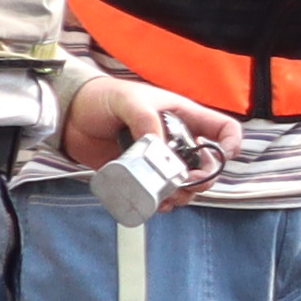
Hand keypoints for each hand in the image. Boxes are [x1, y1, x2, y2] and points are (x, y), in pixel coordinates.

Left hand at [61, 72, 242, 198]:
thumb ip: (145, 120)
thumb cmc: (101, 97)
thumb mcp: (127, 101)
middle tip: (186, 182)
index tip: (224, 156)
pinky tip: (154, 202)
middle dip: (203, 179)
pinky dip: (161, 203)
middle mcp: (176, 141)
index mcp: (182, 117)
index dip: (231, 143)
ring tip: (167, 196)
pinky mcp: (140, 176)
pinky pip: (159, 195)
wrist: (69, 115)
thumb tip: (160, 150)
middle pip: (207, 166)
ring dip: (182, 195)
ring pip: (185, 185)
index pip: (222, 129)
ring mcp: (159, 161)